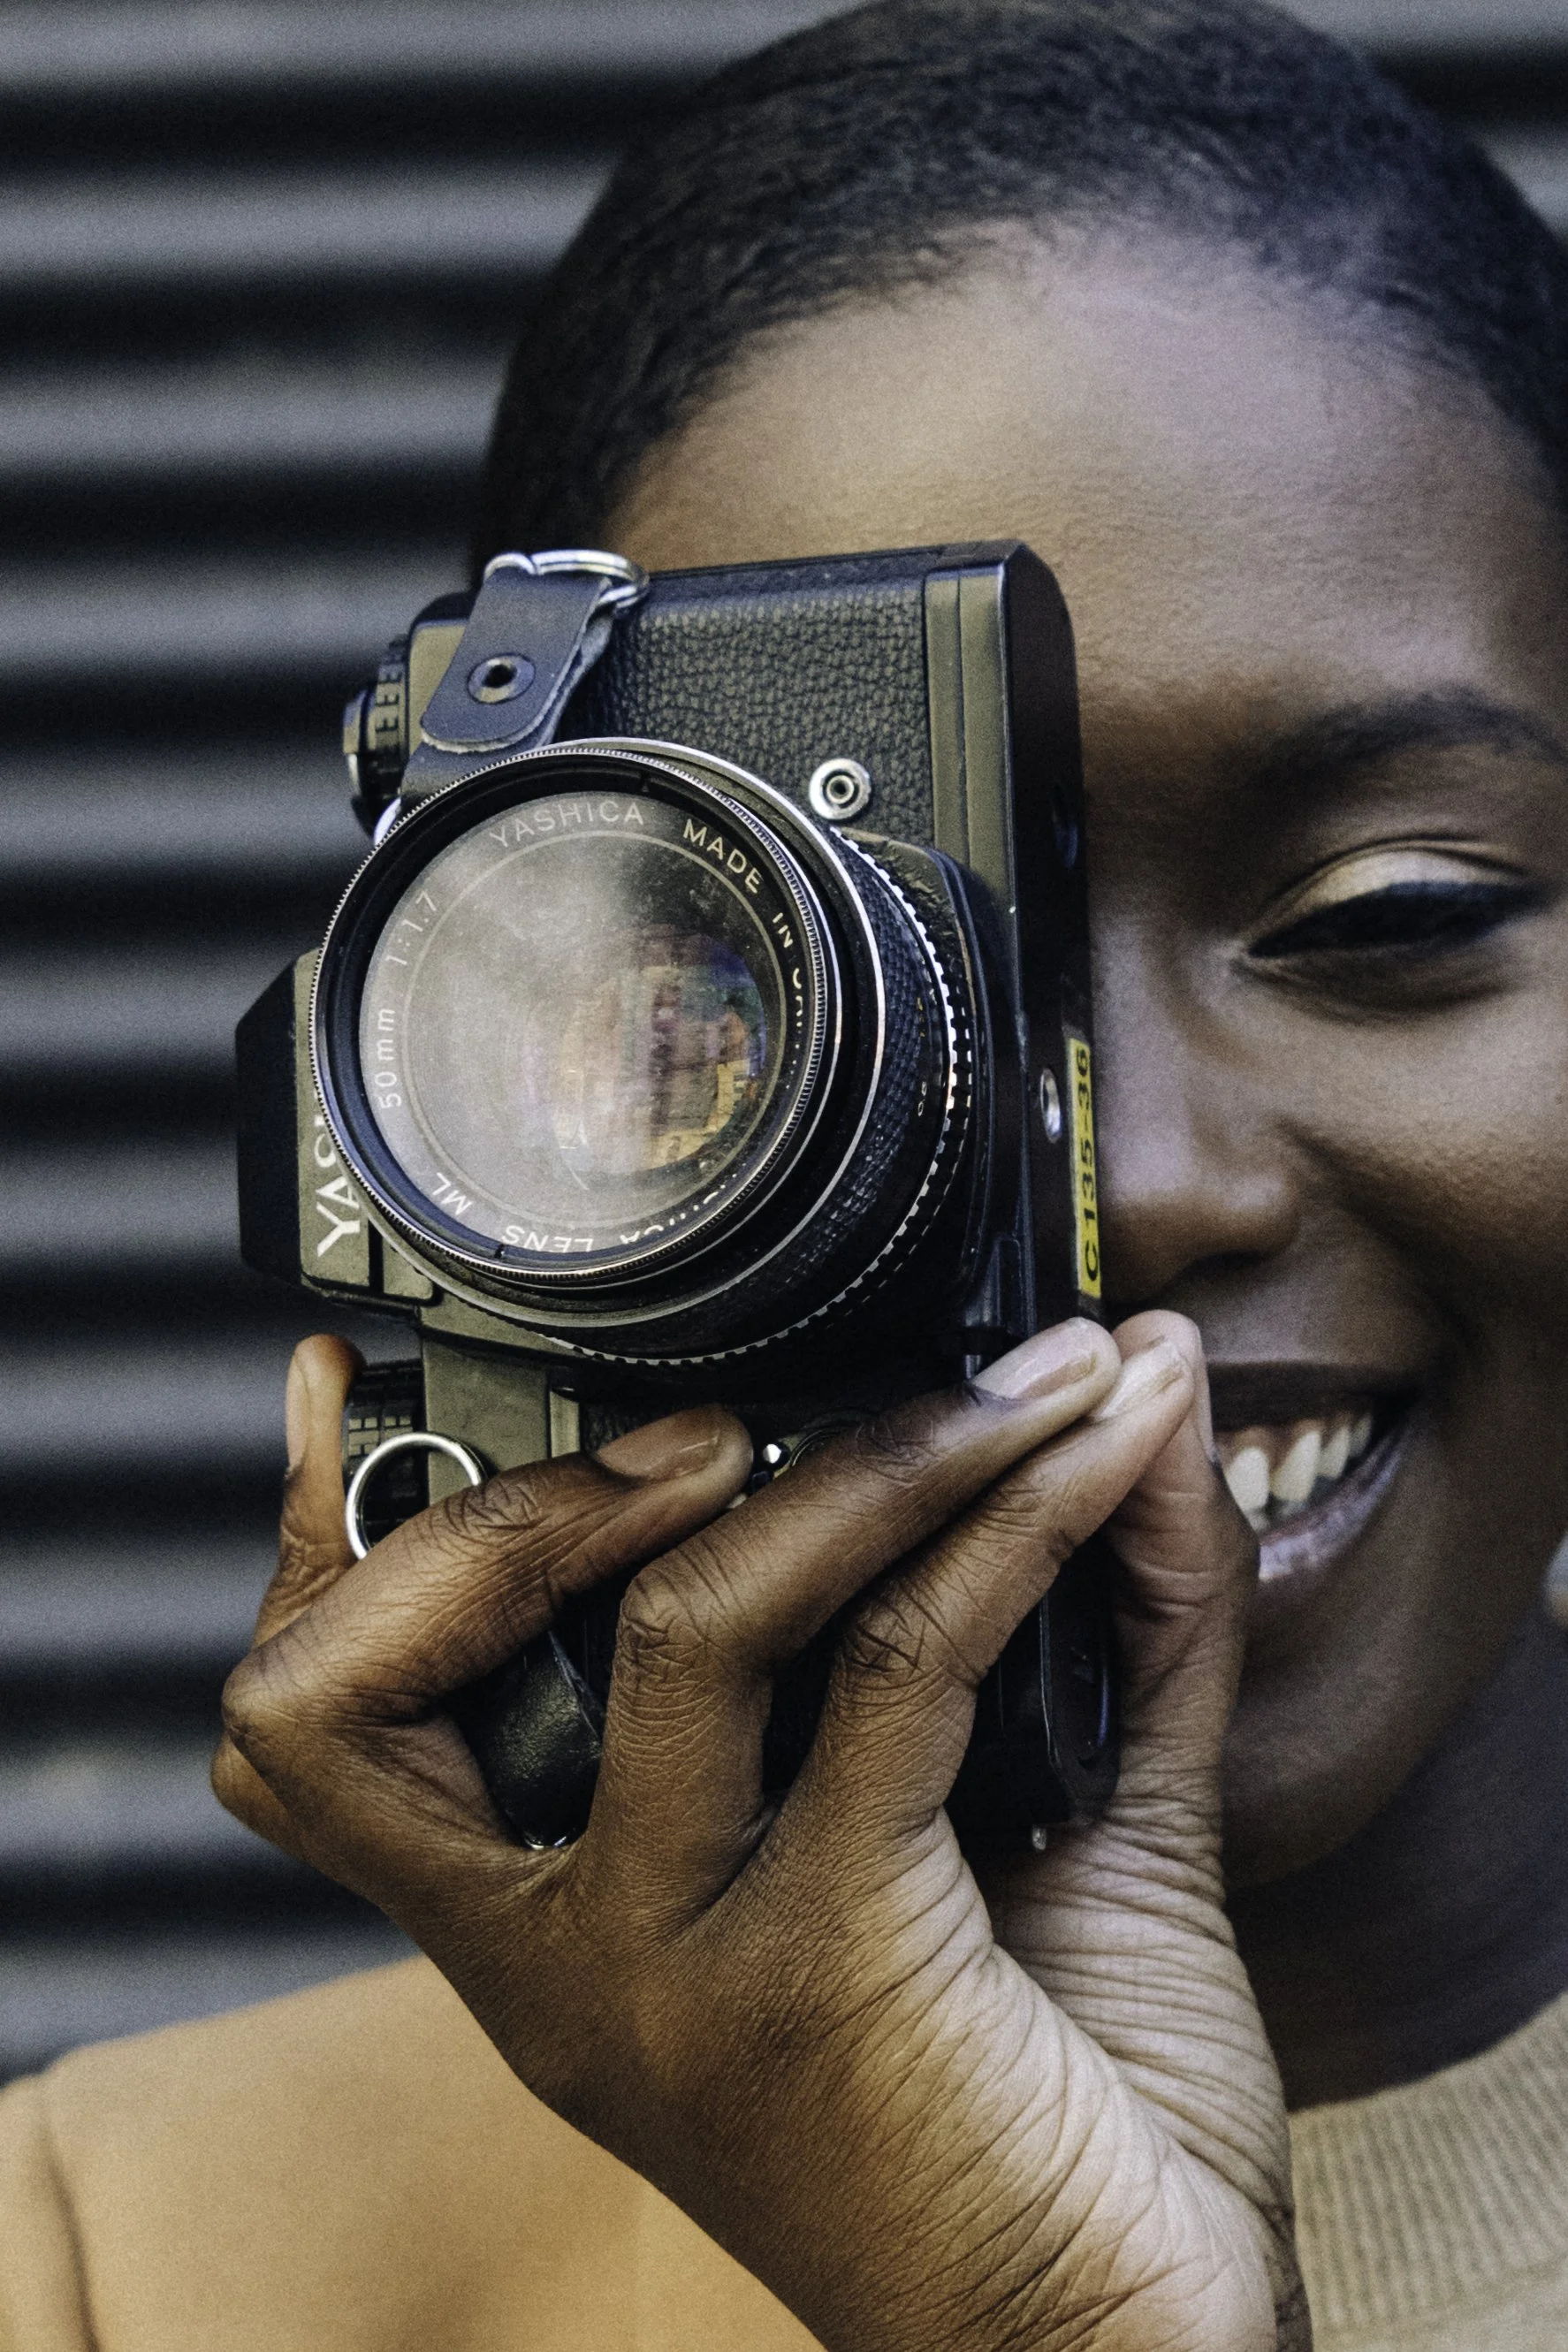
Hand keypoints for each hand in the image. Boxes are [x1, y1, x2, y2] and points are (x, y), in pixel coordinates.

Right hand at [215, 1317, 1302, 2351]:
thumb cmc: (1050, 2104)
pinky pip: (888, 1671)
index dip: (331, 1551)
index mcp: (550, 1918)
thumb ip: (1065, 1602)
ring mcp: (673, 1961)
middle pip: (393, 1680)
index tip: (357, 1389)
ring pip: (689, 1623)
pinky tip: (1095, 1463)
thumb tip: (1135, 1377)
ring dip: (872, 1455)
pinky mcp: (821, 1967)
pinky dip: (1001, 1532)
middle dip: (522, 1499)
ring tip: (1008, 1383)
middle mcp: (563, 1948)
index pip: (325, 1732)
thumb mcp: (1024, 1823)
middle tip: (708, 1416)